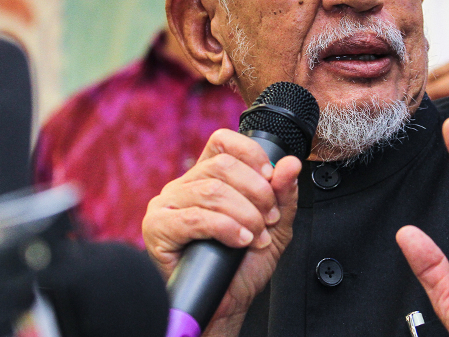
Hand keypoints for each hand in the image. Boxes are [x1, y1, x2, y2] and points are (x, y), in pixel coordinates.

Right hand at [142, 129, 301, 332]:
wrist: (226, 305)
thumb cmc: (243, 266)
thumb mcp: (275, 226)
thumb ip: (284, 194)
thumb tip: (291, 163)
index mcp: (207, 176)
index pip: (223, 142)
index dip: (251, 154)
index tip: (271, 178)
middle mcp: (185, 185)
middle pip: (222, 165)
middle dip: (256, 192)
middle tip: (269, 218)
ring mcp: (167, 205)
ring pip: (211, 191)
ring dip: (245, 214)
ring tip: (255, 236)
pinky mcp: (157, 228)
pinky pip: (195, 217)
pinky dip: (226, 228)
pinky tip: (240, 241)